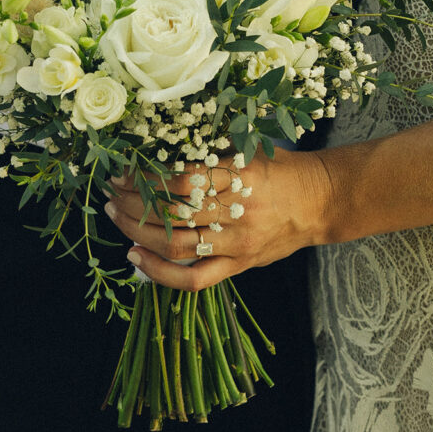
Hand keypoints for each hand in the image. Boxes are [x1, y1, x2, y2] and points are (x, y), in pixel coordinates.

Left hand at [105, 149, 328, 290]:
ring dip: (137, 232)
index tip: (125, 171)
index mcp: (241, 175)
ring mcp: (238, 244)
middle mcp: (238, 211)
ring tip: (116, 217)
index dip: (147, 178)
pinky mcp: (239, 266)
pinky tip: (135, 257)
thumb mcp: (250, 151)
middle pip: (173, 212)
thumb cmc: (282, 170)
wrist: (320, 201)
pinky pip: (194, 279)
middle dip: (134, 203)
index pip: (182, 180)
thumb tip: (161, 154)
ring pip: (176, 245)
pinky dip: (159, 273)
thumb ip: (211, 157)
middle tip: (112, 192)